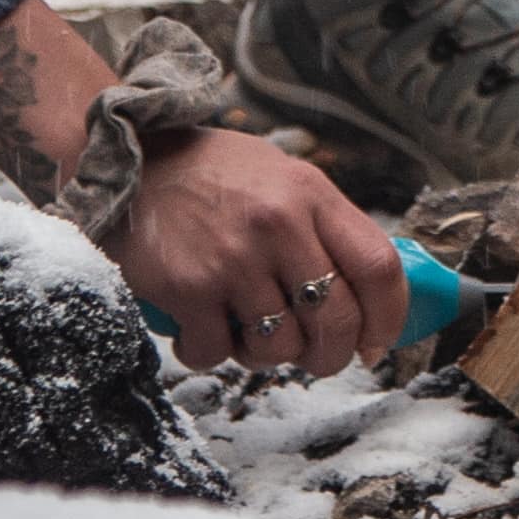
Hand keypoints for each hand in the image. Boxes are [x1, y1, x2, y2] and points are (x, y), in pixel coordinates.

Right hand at [102, 122, 408, 377]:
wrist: (129, 160)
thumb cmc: (213, 176)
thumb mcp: (283, 179)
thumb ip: (324, 227)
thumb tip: (369, 297)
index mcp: (311, 194)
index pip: (379, 267)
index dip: (389, 317)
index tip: (377, 343)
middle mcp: (279, 225)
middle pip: (337, 321)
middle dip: (332, 355)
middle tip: (317, 358)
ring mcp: (233, 259)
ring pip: (280, 348)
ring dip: (267, 355)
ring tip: (249, 330)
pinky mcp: (189, 289)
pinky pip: (218, 352)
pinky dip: (212, 352)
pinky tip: (202, 327)